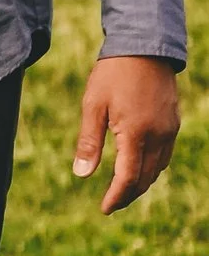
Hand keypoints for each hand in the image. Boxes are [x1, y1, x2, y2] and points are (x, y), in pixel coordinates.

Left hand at [71, 54, 181, 215]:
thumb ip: (89, 142)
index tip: (105, 209)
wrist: (144, 46)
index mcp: (135, 134)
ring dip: (141, 183)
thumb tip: (82, 175)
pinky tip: (139, 167)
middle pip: (145, 178)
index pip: (128, 178)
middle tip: (111, 204)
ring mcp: (169, 130)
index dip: (116, 197)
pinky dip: (152, 167)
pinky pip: (165, 155)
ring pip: (158, 169)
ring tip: (122, 190)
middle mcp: (158, 136)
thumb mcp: (93, 105)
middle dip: (128, 194)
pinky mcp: (173, 123)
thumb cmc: (113, 74)